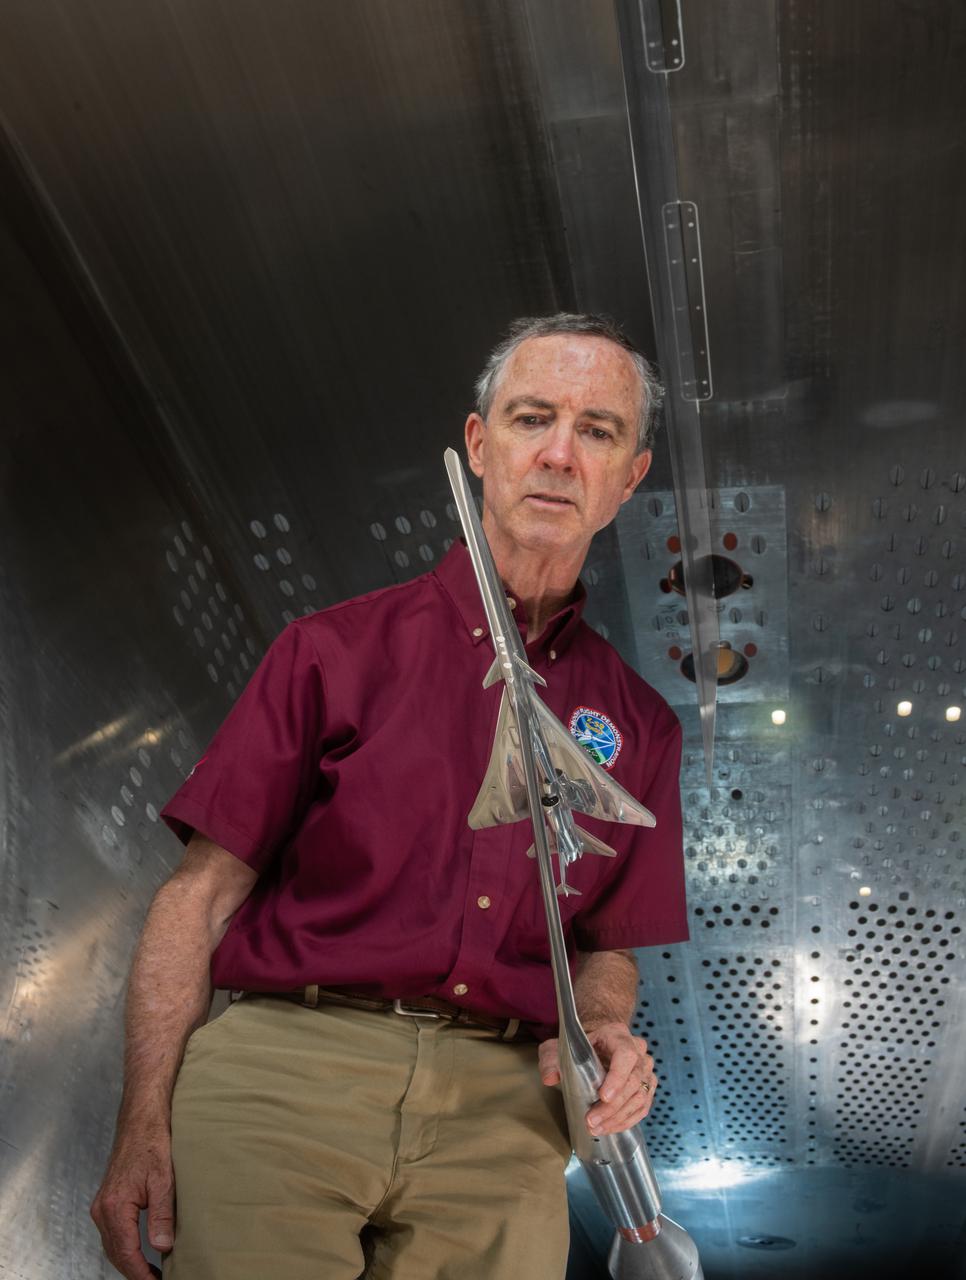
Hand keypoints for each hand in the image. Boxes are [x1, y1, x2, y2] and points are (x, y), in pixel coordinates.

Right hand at [90, 1121, 173, 1278]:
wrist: (140, 1120)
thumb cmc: (152, 1143)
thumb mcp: (163, 1180)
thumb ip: (162, 1216)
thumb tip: (162, 1247)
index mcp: (115, 1207)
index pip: (126, 1253)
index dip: (141, 1273)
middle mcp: (102, 1210)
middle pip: (116, 1254)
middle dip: (135, 1272)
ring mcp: (102, 1205)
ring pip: (113, 1245)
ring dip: (129, 1261)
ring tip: (150, 1272)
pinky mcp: (106, 1200)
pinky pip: (113, 1233)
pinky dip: (125, 1246)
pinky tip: (139, 1250)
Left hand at [539, 1021, 656, 1135]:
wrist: (598, 1045)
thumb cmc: (579, 1046)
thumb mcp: (559, 1047)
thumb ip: (551, 1060)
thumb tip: (550, 1078)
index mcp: (618, 1035)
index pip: (625, 1055)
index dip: (617, 1078)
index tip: (603, 1097)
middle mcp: (638, 1051)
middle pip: (633, 1081)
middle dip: (612, 1106)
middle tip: (591, 1121)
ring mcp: (646, 1069)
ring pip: (640, 1097)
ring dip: (618, 1117)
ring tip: (597, 1129)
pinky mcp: (647, 1086)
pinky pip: (642, 1107)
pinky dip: (626, 1120)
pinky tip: (609, 1127)